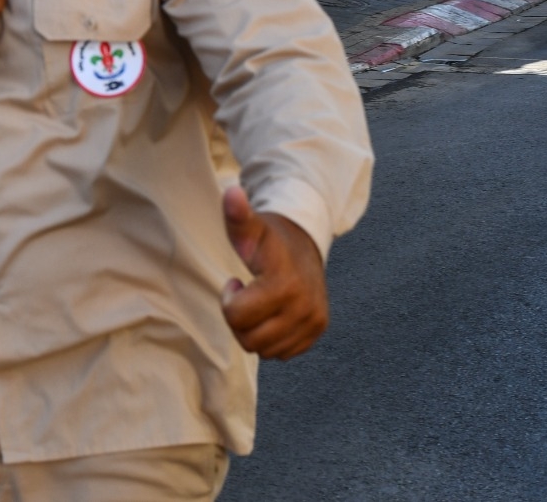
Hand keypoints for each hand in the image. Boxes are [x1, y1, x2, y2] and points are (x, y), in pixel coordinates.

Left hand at [221, 185, 327, 359]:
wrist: (306, 242)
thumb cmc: (270, 238)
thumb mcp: (251, 227)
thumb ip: (238, 215)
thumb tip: (231, 192)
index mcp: (284, 284)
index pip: (236, 317)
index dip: (229, 300)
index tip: (236, 281)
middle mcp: (304, 308)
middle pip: (249, 340)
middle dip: (240, 320)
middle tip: (247, 295)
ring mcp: (313, 322)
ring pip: (265, 351)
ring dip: (255, 330)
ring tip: (260, 303)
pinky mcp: (317, 331)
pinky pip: (283, 353)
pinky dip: (273, 338)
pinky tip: (274, 313)